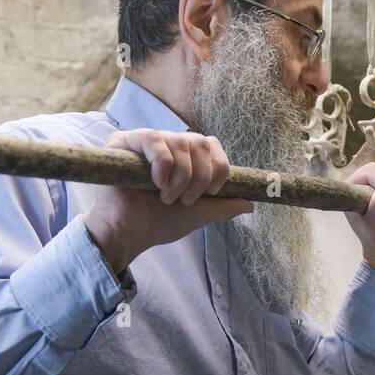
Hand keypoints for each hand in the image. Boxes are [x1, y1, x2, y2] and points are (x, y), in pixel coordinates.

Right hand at [82, 128, 252, 275]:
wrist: (129, 235)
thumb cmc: (157, 223)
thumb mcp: (198, 214)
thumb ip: (222, 206)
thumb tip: (249, 203)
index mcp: (184, 157)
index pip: (211, 144)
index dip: (218, 166)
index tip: (211, 192)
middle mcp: (167, 145)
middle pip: (200, 142)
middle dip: (200, 177)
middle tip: (186, 200)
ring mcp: (146, 142)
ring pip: (180, 142)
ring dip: (181, 178)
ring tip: (167, 198)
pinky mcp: (125, 142)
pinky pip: (154, 140)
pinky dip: (163, 166)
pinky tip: (156, 185)